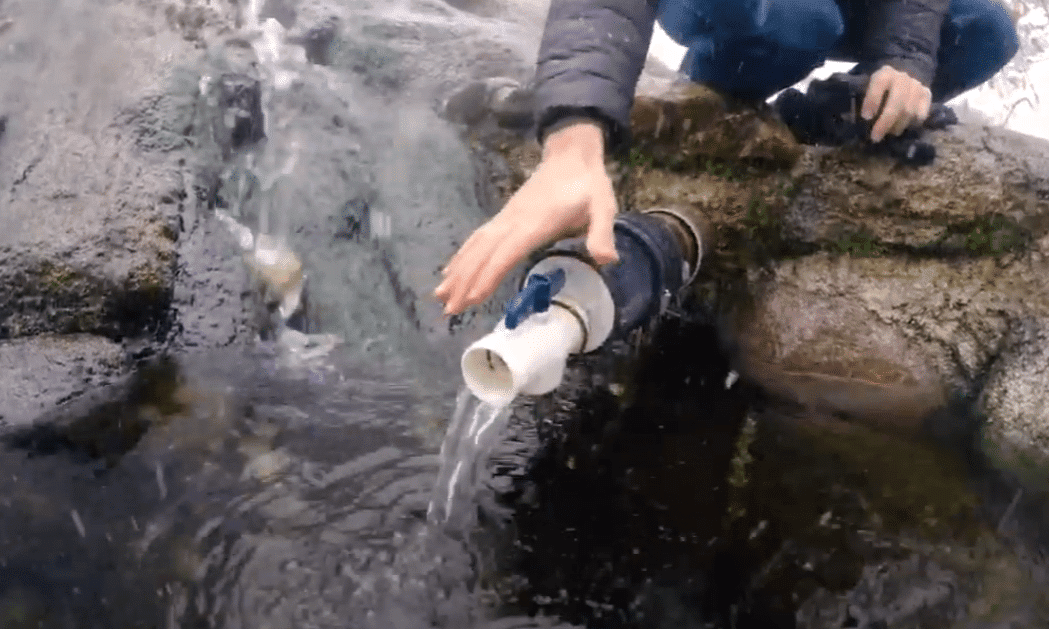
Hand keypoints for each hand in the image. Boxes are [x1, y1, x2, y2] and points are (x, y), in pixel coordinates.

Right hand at [434, 122, 618, 315]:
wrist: (570, 154)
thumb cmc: (588, 185)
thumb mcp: (604, 207)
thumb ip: (602, 233)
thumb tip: (607, 260)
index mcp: (535, 223)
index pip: (506, 253)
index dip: (489, 276)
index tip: (472, 298)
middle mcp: (513, 222)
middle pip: (483, 254)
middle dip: (465, 282)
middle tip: (449, 310)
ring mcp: (505, 219)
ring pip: (475, 247)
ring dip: (457, 272)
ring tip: (440, 296)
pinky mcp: (503, 218)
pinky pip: (477, 239)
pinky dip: (461, 256)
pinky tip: (450, 271)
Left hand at [860, 65, 931, 142]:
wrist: (903, 76)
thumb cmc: (880, 88)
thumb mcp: (869, 87)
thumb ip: (864, 99)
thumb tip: (862, 120)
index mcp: (884, 74)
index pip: (879, 84)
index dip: (872, 100)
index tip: (866, 117)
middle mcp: (902, 78)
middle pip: (897, 102)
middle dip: (885, 122)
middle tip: (876, 137)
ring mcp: (917, 86)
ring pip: (910, 110)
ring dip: (898, 126)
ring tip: (889, 133)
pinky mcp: (927, 94)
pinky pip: (922, 113)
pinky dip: (912, 124)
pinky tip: (903, 127)